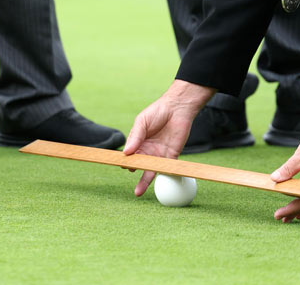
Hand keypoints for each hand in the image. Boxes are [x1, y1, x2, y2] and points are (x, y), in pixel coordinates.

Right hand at [123, 80, 214, 195]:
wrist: (178, 108)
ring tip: (138, 192)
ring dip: (145, 181)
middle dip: (134, 173)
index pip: (129, 155)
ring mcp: (159, 154)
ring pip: (151, 170)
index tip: (121, 165)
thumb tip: (126, 153)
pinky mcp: (172, 156)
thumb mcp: (142, 121)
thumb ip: (135, 136)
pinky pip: (167, 168)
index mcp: (138, 142)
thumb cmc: (158, 111)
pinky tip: (158, 181)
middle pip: (139, 165)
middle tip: (129, 175)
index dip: (125, 161)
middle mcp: (148, 150)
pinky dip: (163, 175)